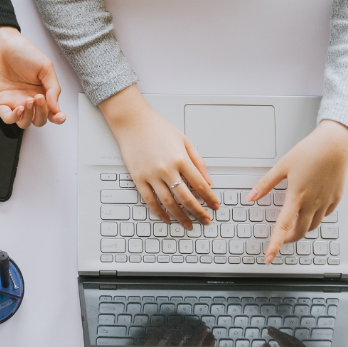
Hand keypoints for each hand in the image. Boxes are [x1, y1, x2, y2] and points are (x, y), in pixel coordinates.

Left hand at [0, 26, 65, 128]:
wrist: (0, 42)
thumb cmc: (22, 50)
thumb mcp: (45, 67)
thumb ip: (53, 88)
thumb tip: (56, 108)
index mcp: (42, 91)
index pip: (51, 112)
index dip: (57, 118)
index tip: (60, 116)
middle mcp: (28, 98)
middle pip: (39, 120)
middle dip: (42, 113)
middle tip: (40, 98)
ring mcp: (14, 101)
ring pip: (24, 123)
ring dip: (29, 116)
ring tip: (29, 100)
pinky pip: (8, 118)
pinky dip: (15, 117)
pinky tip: (19, 107)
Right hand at [99, 86, 219, 227]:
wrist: (133, 122)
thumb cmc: (157, 128)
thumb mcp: (184, 140)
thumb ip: (198, 161)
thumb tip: (208, 181)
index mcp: (181, 159)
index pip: (200, 185)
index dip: (210, 198)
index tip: (214, 206)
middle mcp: (167, 169)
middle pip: (186, 198)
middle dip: (199, 212)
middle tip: (205, 220)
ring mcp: (151, 175)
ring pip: (169, 203)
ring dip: (180, 217)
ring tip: (188, 224)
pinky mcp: (138, 178)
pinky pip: (149, 200)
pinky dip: (158, 212)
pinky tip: (165, 218)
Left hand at [248, 119, 347, 262]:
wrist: (334, 145)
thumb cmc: (309, 152)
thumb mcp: (282, 166)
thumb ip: (266, 184)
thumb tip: (252, 196)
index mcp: (297, 196)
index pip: (283, 226)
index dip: (275, 243)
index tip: (269, 256)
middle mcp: (313, 202)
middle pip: (300, 231)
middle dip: (289, 239)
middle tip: (280, 238)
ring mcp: (326, 202)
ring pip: (313, 225)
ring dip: (302, 229)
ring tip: (294, 224)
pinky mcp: (336, 199)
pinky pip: (325, 215)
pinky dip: (316, 217)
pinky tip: (311, 211)